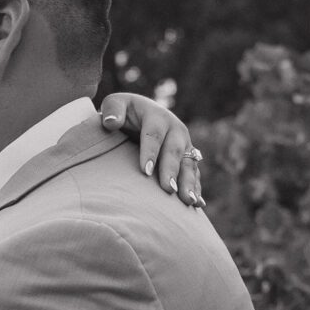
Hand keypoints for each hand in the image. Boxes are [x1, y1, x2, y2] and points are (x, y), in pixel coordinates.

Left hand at [98, 91, 204, 206]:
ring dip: (189, 183)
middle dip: (172, 171)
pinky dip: (196, 189)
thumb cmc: (123, 112)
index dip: (150, 152)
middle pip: (175, 151)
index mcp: (157, 116)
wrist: (141, 116)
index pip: (154, 134)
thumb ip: (113, 110)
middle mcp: (175, 129)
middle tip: (168, 189)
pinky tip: (198, 205)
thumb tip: (111, 122)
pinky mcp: (188, 158)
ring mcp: (184, 145)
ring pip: (189, 164)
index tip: (145, 172)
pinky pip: (194, 174)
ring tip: (188, 201)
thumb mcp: (115, 104)